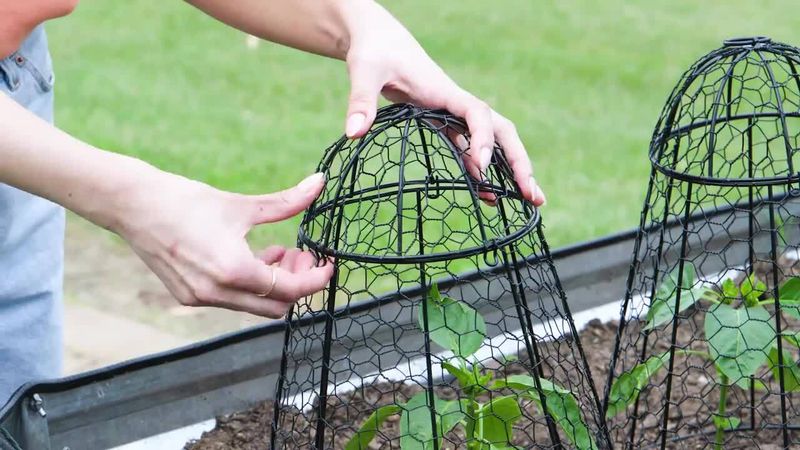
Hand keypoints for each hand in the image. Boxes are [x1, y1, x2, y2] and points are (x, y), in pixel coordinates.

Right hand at [112, 169, 333, 317]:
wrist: (132, 204)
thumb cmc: (185, 200)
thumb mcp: (242, 205)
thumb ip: (286, 202)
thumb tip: (320, 183)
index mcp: (233, 271)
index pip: (289, 290)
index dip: (315, 279)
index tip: (327, 264)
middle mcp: (216, 293)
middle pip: (275, 307)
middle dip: (296, 284)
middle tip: (301, 255)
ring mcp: (200, 299)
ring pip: (254, 306)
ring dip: (272, 284)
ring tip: (276, 252)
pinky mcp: (188, 297)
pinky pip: (232, 301)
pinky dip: (249, 285)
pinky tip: (250, 257)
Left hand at [341, 3, 544, 206]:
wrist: (380, 41)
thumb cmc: (374, 52)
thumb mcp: (364, 72)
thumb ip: (360, 101)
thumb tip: (352, 134)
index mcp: (445, 91)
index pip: (477, 114)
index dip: (483, 139)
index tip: (481, 167)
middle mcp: (457, 104)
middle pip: (501, 131)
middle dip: (519, 161)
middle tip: (532, 195)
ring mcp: (454, 115)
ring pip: (493, 143)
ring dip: (511, 169)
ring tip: (529, 201)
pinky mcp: (445, 123)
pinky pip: (471, 150)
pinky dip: (482, 173)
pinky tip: (488, 197)